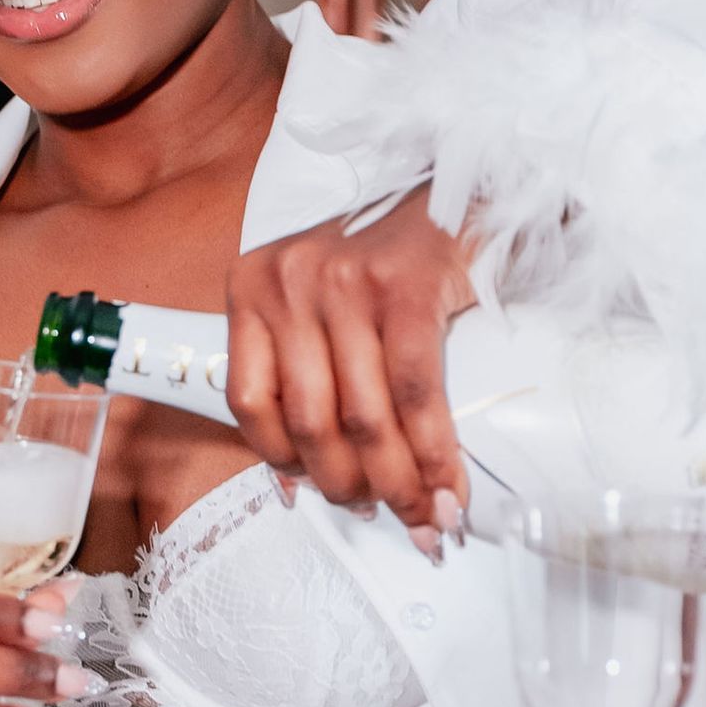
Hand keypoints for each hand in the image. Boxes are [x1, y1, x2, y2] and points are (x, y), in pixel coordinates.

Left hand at [224, 185, 472, 536]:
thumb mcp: (316, 300)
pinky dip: (435, 452)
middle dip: (349, 485)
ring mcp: (344, 282)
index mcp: (253, 288)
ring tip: (423, 514)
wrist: (456, 191)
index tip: (314, 493)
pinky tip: (448, 485)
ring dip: (398, 484)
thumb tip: (296, 479)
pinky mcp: (403, 288)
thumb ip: (300, 372)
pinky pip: (416, 393)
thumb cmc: (385, 258)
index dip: (282, 462)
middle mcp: (289, 282)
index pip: (248, 402)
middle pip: (309, 420)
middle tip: (383, 514)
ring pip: (364, 417)